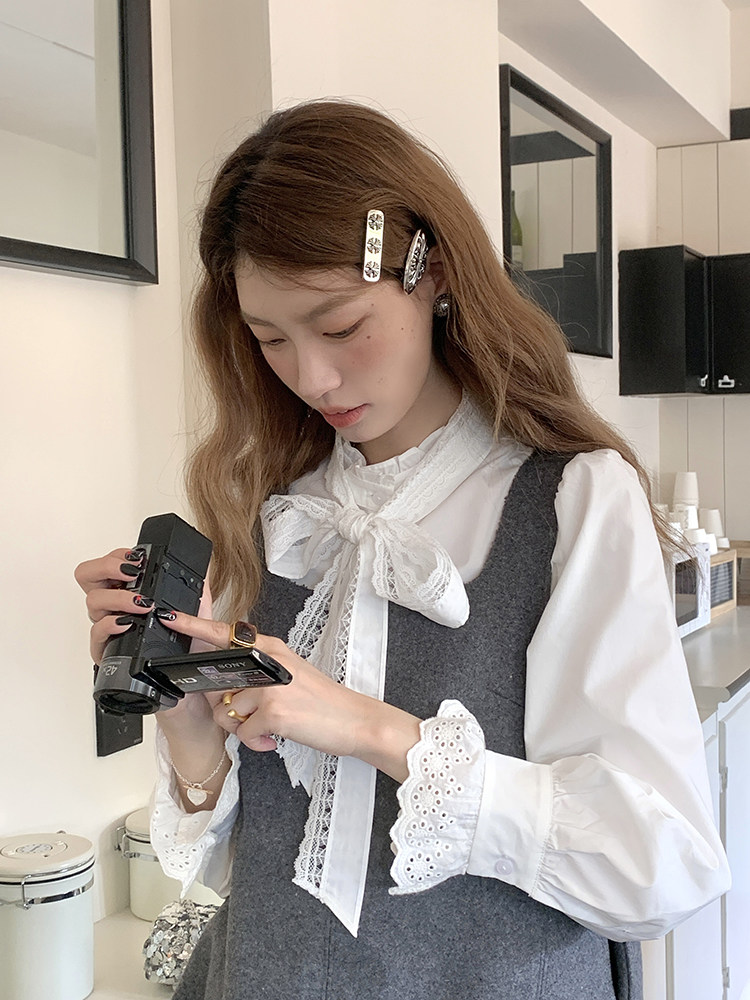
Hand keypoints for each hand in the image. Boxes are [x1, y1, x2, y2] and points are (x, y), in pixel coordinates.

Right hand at [73, 547, 216, 732]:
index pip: (109, 564)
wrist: (188, 686)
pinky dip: (110, 625)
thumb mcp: (198, 609)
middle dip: (107, 567)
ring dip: (117, 596)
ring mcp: (109, 630)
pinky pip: (96, 635)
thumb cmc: (188, 649)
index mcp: (129, 593)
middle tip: (131, 572)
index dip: (117, 555)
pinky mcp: (107, 653)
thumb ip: (196, 583)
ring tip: (141, 602)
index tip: (137, 558)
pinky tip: (127, 623)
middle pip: (88, 576)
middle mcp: (114, 608)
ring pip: (92, 602)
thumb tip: (199, 563)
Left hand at [161, 612, 421, 780]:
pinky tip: (276, 738)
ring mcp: (268, 686)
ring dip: (243, 728)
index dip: (192, 625)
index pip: (222, 632)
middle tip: (259, 715)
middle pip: (217, 683)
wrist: (354, 720)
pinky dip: (256, 741)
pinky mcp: (272, 712)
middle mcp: (266, 661)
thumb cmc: (320, 700)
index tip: (168, 616)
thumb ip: (257, 671)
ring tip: (270, 728)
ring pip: (227, 713)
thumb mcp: (288, 672)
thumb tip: (227, 685)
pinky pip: (243, 732)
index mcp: (269, 647)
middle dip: (228, 708)